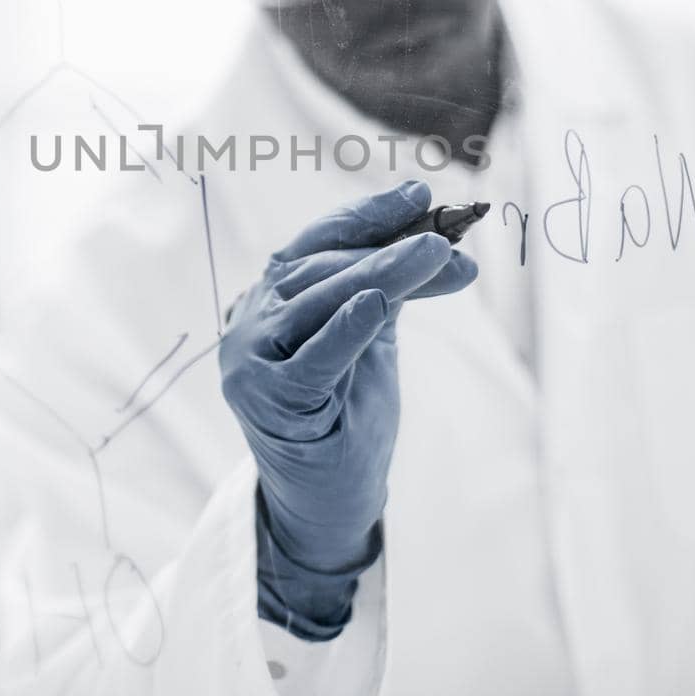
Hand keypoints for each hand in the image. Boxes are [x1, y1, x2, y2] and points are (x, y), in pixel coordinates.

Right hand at [219, 179, 478, 638]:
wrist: (330, 499)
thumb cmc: (346, 415)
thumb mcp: (370, 340)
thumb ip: (389, 291)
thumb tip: (445, 248)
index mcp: (268, 301)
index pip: (314, 243)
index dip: (365, 216)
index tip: (420, 196)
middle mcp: (249, 322)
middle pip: (320, 269)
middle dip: (388, 250)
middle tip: (446, 240)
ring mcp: (250, 361)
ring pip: (319, 302)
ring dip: (380, 274)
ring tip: (432, 256)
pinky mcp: (267, 402)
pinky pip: (313, 358)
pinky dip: (345, 328)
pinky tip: (376, 304)